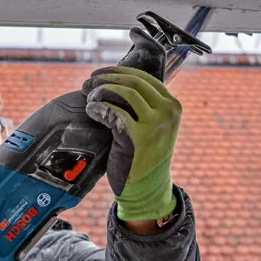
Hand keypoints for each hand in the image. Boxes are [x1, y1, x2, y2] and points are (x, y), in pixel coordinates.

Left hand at [82, 28, 180, 222]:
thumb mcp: (152, 126)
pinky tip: (91, 110)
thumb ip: (143, 106)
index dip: (118, 72)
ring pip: (124, 93)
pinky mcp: (137, 138)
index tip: (99, 74)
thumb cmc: (144, 156)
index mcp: (172, 106)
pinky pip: (114, 112)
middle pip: (133, 82)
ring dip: (101, 91)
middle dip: (106, 78)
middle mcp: (167, 112)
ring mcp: (154, 125)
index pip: (144, 77)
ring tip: (88, 98)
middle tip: (87, 84)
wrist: (146, 188)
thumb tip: (115, 81)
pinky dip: (99, 107)